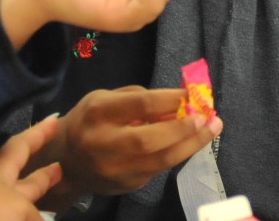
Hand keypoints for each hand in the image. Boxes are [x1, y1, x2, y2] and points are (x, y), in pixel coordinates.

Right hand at [32, 86, 223, 209]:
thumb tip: (178, 101)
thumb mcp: (105, 98)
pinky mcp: (127, 184)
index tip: (193, 94)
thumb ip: (139, 98)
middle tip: (207, 117)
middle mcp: (104, 143)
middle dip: (183, 128)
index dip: (171, 99)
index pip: (141, 105)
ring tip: (211, 129)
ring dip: (191, 144)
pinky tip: (191, 142)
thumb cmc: (90, 120)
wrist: (67, 160)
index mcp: (98, 113)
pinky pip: (159, 168)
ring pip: (160, 160)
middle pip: (150, 139)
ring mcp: (115, 169)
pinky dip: (178, 153)